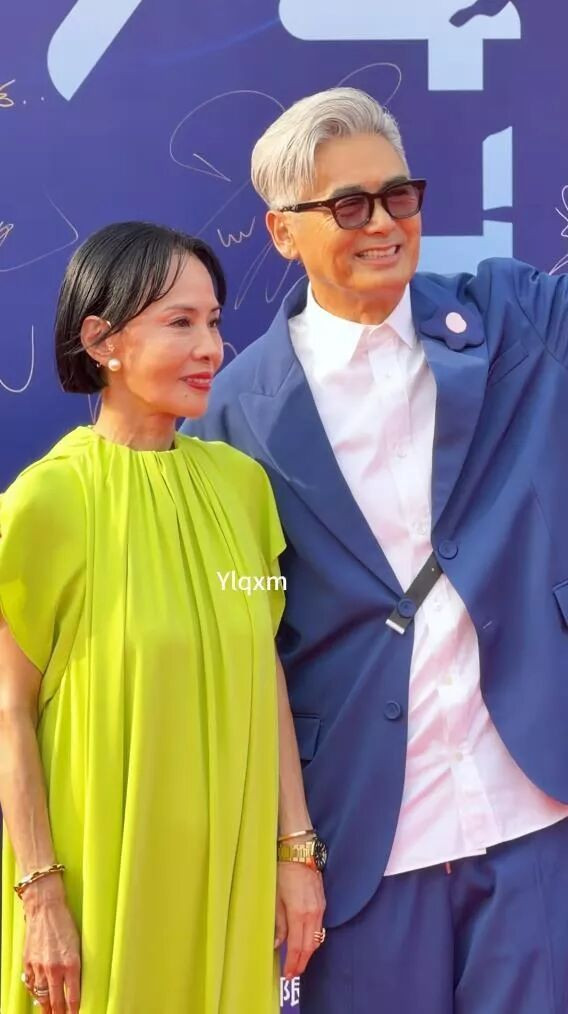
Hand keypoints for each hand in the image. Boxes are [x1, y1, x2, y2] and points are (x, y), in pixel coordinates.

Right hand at [21, 879, 80, 1012]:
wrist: (45, 908)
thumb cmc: (65, 922)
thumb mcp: (78, 945)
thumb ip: (75, 966)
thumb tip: (74, 984)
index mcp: (71, 964)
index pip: (73, 997)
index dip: (74, 1011)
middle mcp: (54, 969)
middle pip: (56, 1002)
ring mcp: (39, 967)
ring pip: (42, 997)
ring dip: (46, 1008)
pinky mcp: (28, 963)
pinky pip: (30, 985)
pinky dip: (34, 993)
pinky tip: (38, 997)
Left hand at [275, 861, 325, 978]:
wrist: (299, 853)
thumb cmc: (283, 873)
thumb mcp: (275, 898)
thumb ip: (278, 924)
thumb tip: (277, 943)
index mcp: (299, 914)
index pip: (297, 947)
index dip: (293, 963)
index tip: (288, 975)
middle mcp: (313, 914)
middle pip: (310, 947)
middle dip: (302, 962)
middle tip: (293, 973)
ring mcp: (320, 909)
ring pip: (317, 938)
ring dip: (308, 952)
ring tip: (298, 961)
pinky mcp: (323, 903)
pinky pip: (320, 928)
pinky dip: (313, 939)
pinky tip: (306, 943)